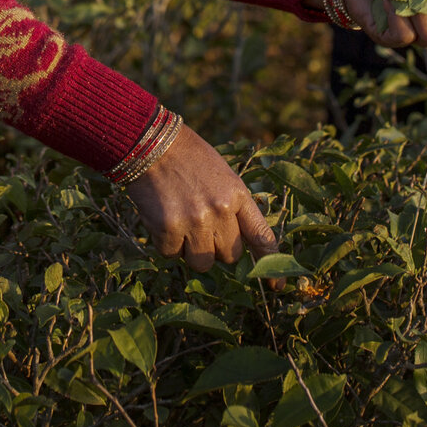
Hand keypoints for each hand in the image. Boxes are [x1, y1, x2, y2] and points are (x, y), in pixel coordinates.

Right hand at [125, 125, 276, 270]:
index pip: (261, 237)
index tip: (276, 285)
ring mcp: (194, 221)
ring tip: (180, 222)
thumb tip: (234, 242)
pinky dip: (166, 243)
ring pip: (202, 263)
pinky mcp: (168, 229)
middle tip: (200, 226)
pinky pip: (171, 255)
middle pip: (229, 256)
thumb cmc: (187, 156)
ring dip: (191, 250)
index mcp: (238, 195)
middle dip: (216, 248)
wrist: (150, 141)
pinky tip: (162, 217)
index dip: (270, 265)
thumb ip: (232, 207)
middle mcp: (220, 211)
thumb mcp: (222, 175)